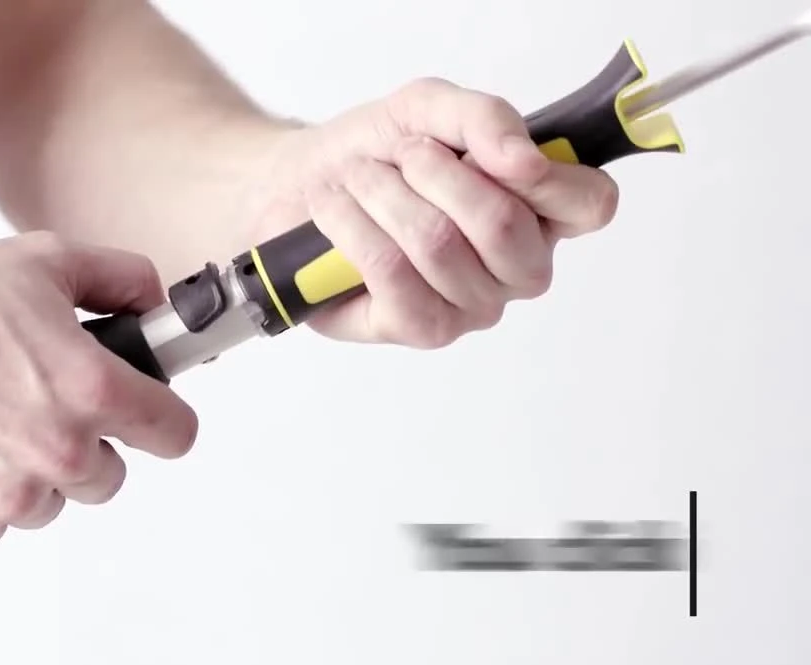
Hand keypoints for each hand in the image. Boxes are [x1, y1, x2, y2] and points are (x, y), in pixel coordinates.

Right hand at [0, 232, 197, 547]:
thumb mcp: (42, 260)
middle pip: (110, 477)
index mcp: (89, 389)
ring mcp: (11, 496)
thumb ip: (119, 277)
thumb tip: (155, 302)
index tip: (148, 414)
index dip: (163, 419)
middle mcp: (59, 451)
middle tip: (39, 405)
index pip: (175, 434)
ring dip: (33, 474)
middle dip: (87, 446)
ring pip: (53, 503)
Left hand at [248, 77, 619, 346]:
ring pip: (439, 246)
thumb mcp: (428, 109)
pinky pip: (393, 274)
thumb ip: (484, 118)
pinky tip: (335, 211)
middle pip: (504, 226)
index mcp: (542, 212)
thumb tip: (524, 157)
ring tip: (358, 179)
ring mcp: (473, 305)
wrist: (300, 186)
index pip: (591, 204)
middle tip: (401, 156)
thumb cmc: (375, 152)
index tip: (493, 153)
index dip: (548, 178)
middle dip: (436, 175)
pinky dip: (353, 228)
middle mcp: (518, 267)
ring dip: (383, 195)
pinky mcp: (420, 328)